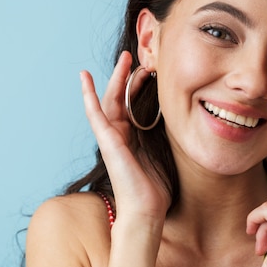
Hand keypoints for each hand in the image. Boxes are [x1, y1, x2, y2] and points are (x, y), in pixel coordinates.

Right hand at [80, 50, 170, 222]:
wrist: (146, 211)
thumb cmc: (155, 189)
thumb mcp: (164, 154)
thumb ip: (164, 136)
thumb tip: (180, 119)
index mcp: (133, 137)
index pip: (132, 104)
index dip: (138, 85)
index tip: (150, 68)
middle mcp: (120, 135)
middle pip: (120, 97)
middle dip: (126, 75)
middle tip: (134, 55)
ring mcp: (112, 138)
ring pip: (110, 100)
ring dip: (115, 78)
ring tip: (124, 58)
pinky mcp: (108, 143)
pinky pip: (96, 115)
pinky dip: (89, 96)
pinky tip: (86, 78)